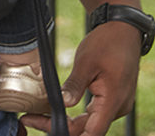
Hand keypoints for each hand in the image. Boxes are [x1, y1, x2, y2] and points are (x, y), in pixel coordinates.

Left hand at [18, 22, 140, 135]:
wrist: (124, 29)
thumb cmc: (107, 42)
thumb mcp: (86, 62)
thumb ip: (75, 85)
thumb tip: (62, 104)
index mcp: (113, 101)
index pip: (91, 133)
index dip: (67, 133)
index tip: (42, 125)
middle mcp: (118, 108)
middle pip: (87, 130)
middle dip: (58, 127)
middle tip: (30, 118)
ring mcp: (116, 105)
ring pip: (89, 123)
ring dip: (66, 123)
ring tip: (39, 115)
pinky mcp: (112, 100)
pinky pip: (93, 114)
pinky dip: (76, 116)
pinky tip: (58, 110)